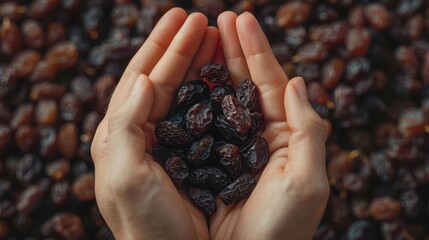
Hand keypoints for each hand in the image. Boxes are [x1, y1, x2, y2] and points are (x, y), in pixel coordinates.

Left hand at [91, 8, 219, 238]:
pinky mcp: (189, 156)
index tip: (184, 17)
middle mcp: (142, 135)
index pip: (143, 78)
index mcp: (122, 135)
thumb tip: (138, 79)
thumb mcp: (125, 177)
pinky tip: (220, 77)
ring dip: (196, 63)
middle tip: (202, 19)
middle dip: (181, 47)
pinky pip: (198, 115)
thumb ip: (125, 125)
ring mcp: (167, 144)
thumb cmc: (146, 226)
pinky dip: (208, 91)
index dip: (163, 46)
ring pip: (181, 93)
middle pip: (162, 78)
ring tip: (214, 37)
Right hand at [209, 12, 328, 239]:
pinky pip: (201, 122)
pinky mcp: (207, 160)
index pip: (271, 84)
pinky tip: (188, 75)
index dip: (256, 50)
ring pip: (221, 98)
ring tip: (204, 34)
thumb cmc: (281, 230)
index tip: (242, 19)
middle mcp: (258, 137)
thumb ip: (308, 131)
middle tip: (221, 17)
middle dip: (234, 49)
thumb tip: (299, 82)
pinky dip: (195, 97)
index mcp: (284, 137)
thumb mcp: (306, 183)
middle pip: (245, 84)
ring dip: (213, 65)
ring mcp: (230, 147)